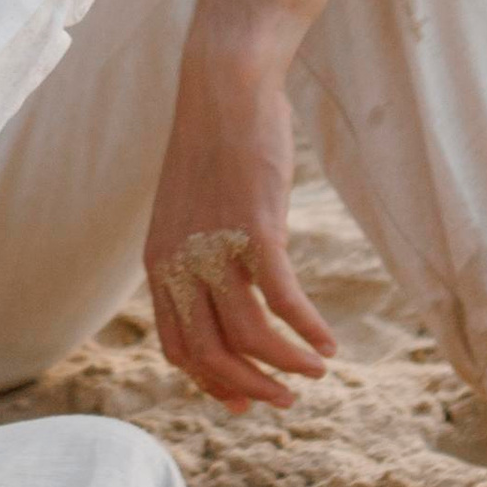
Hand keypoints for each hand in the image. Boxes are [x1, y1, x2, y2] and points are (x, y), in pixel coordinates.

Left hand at [142, 49, 336, 408]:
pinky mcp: (255, 229)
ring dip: (285, 364)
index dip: (210, 383)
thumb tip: (231, 287)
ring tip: (317, 371)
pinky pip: (282, 300)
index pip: (177, 348)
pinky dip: (306, 329)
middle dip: (250, 387)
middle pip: (209, 354)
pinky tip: (327, 342)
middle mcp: (179, 263)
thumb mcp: (193, 208)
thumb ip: (202, 251)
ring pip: (248, 335)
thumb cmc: (215, 143)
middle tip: (286, 400)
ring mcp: (216, 247)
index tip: (243, 401)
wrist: (224, 85)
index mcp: (159, 263)